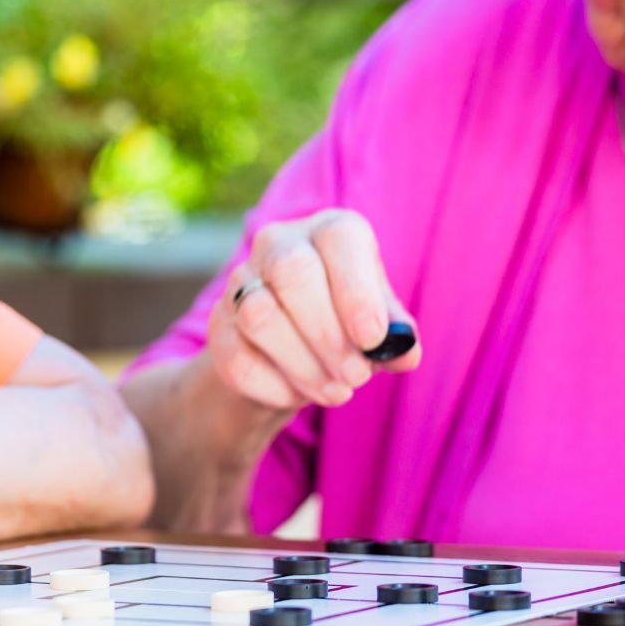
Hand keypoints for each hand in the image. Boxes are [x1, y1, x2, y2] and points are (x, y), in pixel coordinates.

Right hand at [207, 209, 419, 410]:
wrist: (291, 353)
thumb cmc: (347, 323)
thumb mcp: (379, 323)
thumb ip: (397, 334)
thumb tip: (405, 351)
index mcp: (330, 231)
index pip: (339, 239)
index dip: (357, 291)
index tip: (372, 339)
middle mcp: (280, 243)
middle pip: (293, 271)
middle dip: (329, 334)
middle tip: (357, 375)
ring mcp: (241, 282)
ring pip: (260, 315)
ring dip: (305, 365)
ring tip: (337, 390)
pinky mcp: (219, 325)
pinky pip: (238, 357)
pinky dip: (275, 386)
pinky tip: (298, 394)